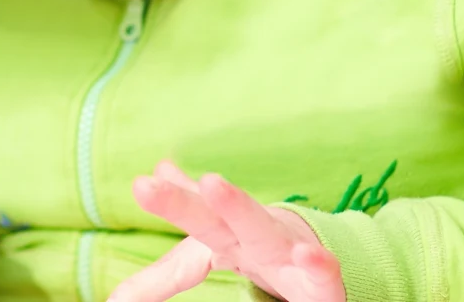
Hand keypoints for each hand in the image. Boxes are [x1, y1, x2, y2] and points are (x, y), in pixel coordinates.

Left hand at [110, 161, 344, 301]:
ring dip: (239, 208)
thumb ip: (165, 255)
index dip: (170, 201)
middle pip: (216, 218)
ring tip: (212, 185)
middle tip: (163, 181)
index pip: (192, 217)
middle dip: (190, 201)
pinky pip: (322, 273)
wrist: (315, 246)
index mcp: (222, 232)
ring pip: (262, 228)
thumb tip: (142, 194)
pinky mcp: (320, 282)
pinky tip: (308, 255)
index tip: (141, 182)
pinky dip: (318, 262)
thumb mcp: (203, 254)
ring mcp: (286, 251)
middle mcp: (251, 234)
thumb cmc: (250, 246)